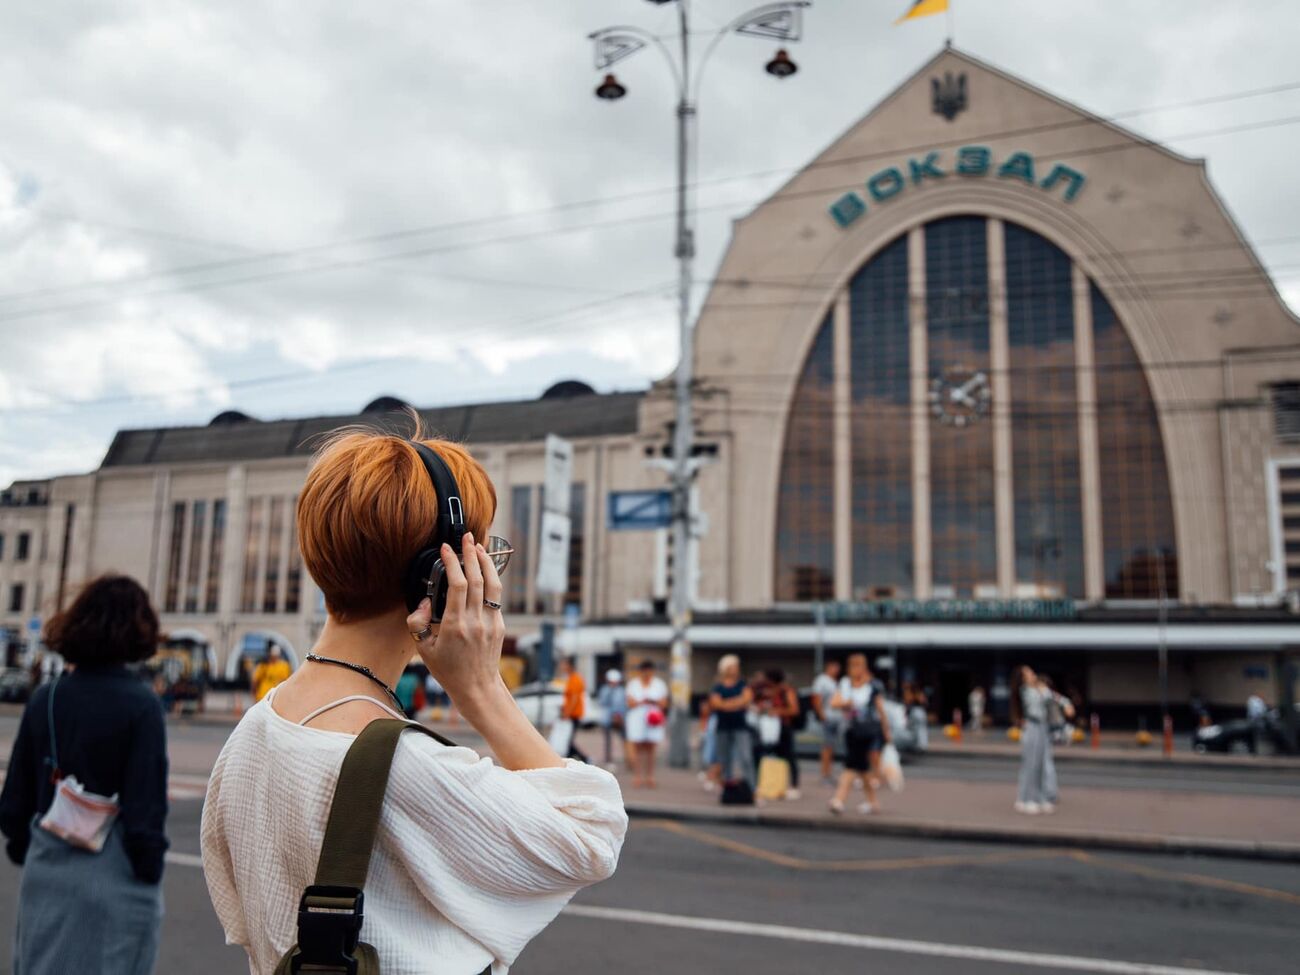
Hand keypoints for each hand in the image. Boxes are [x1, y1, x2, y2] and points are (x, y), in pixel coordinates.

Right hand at [406, 532, 504, 702]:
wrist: (477, 687)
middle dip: (472, 554)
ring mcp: (490, 622)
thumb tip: (425, 601)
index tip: (446, 548)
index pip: (458, 585)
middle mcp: (475, 621)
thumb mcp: (423, 649)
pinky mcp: (499, 625)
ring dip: (487, 562)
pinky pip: (496, 597)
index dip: (453, 563)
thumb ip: (417, 622)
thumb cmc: (448, 669)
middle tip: (466, 537)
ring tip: (480, 546)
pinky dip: (491, 579)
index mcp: (455, 625)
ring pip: (492, 585)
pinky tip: (485, 570)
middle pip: (477, 579)